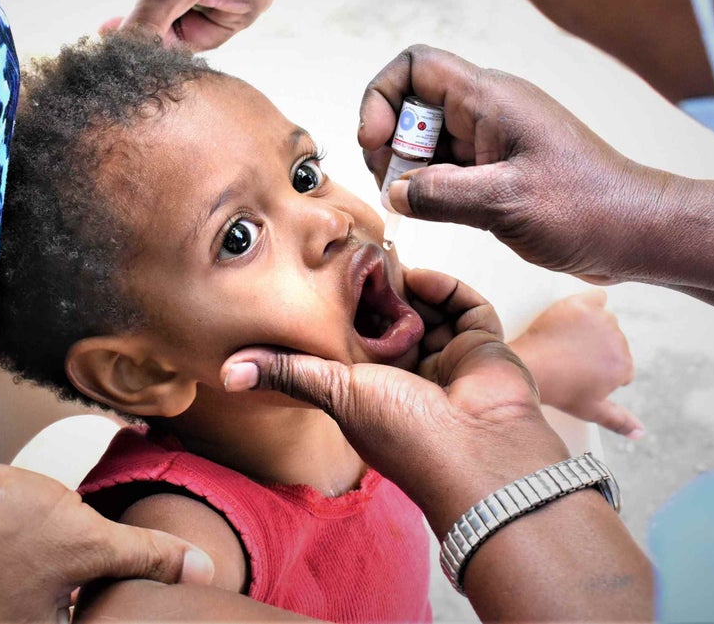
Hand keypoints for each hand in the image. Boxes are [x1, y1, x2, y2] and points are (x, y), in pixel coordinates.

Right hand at [0, 455, 213, 621]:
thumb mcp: (83, 539)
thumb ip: (145, 557)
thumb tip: (205, 572)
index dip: (132, 605)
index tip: (150, 587)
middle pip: (75, 611)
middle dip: (100, 581)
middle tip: (124, 554)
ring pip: (41, 590)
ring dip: (61, 559)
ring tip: (68, 529)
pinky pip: (7, 568)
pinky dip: (22, 545)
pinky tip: (22, 516)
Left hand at [221, 268, 566, 537]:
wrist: (480, 452)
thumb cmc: (407, 435)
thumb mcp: (336, 394)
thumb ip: (289, 373)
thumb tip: (228, 372)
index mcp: (377, 391)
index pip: (357, 342)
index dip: (345, 314)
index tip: (328, 282)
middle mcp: (414, 374)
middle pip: (394, 320)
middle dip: (380, 294)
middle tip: (361, 262)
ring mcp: (451, 358)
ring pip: (428, 308)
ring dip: (410, 287)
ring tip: (387, 262)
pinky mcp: (485, 344)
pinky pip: (466, 306)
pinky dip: (445, 288)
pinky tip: (420, 276)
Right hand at [358, 45, 673, 283]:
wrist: (637, 232)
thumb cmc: (588, 207)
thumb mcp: (506, 202)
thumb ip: (441, 195)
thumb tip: (395, 193)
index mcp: (490, 99)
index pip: (415, 66)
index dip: (382, 98)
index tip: (376, 144)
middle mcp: (487, 112)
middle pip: (411, 106)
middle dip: (389, 143)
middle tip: (392, 187)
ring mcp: (491, 142)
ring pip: (425, 141)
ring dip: (407, 170)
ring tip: (410, 205)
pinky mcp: (496, 172)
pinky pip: (445, 169)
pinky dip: (427, 188)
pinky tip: (429, 213)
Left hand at [510, 290, 643, 437]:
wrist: (528, 366)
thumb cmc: (558, 390)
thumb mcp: (591, 410)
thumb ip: (620, 421)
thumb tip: (641, 433)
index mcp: (624, 367)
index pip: (621, 365)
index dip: (601, 370)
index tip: (582, 372)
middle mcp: (619, 342)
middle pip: (614, 342)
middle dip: (597, 349)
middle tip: (571, 358)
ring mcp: (601, 321)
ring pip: (605, 321)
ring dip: (593, 328)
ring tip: (568, 341)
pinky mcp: (582, 304)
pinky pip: (597, 297)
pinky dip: (590, 303)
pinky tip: (576, 315)